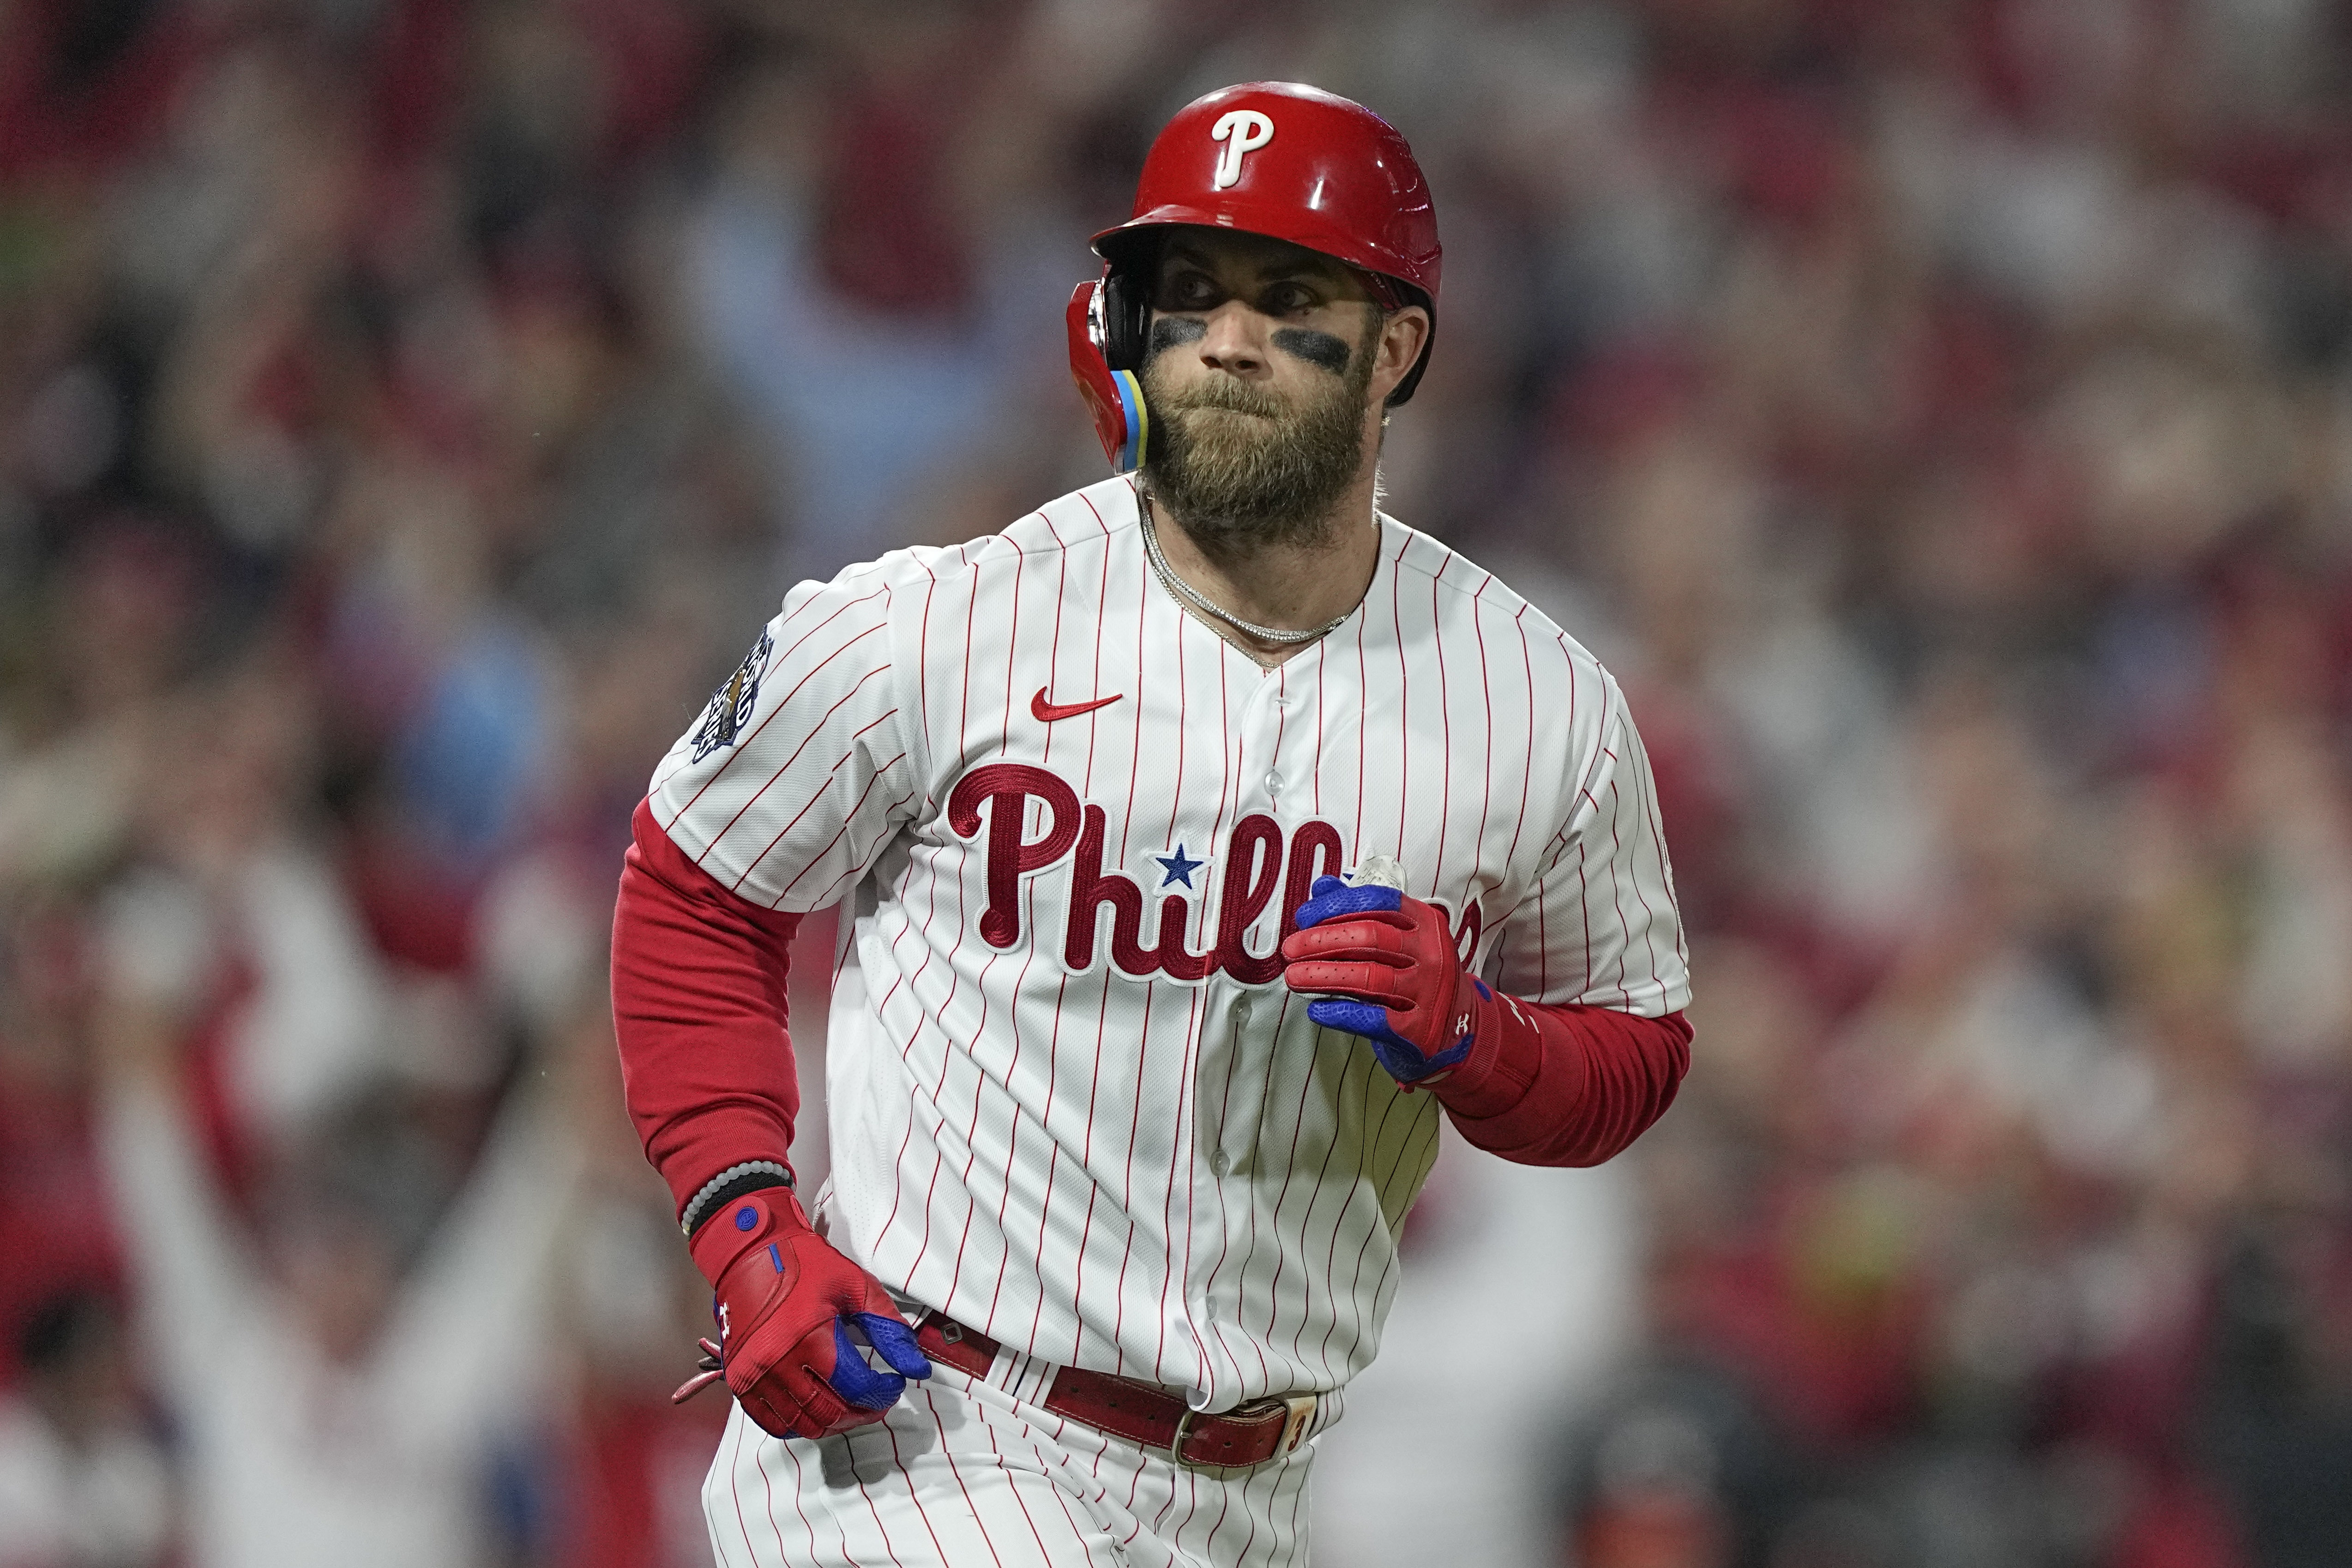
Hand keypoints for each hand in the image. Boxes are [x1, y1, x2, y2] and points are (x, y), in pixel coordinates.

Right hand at [676, 1186, 930, 1438]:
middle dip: (863, 1413)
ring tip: (851, 1407)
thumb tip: (916, 1366)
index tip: (894, 1383)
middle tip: (877, 1400)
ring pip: (803, 1425)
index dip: (884, 1393)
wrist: (749, 1253)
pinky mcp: (739, 1381)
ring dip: (834, 1423)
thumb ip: (889, 1329)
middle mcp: (778, 1364)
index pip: (857, 1389)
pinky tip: (816, 1411)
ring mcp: (754, 1376)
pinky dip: (798, 1425)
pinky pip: (772, 1424)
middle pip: (831, 1414)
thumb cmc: (801, 1264)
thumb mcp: (856, 1287)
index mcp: (811, 1339)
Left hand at [1279, 876, 1492, 1086]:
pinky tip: (1316, 1009)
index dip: (1336, 905)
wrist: (1459, 1030)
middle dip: (1322, 941)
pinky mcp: (1417, 1030)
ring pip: (1369, 977)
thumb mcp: (1401, 939)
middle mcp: (1431, 954)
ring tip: (1294, 977)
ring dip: (1323, 976)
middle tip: (1291, 949)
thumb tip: (1323, 886)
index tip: (1305, 917)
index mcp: (1426, 923)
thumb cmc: (1419, 978)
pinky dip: (1338, 1012)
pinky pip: (1371, 1018)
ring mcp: (1427, 993)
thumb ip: (1361, 910)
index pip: (1378, 901)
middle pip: (1370, 937)